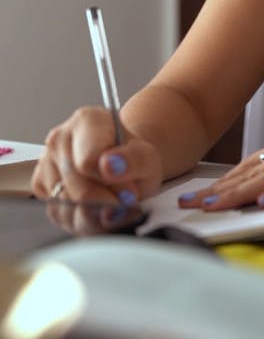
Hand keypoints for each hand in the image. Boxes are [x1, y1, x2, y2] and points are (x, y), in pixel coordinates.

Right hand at [31, 107, 162, 204]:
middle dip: (105, 202)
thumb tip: (110, 166)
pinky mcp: (39, 184)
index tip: (129, 188)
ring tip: (110, 200)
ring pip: (66, 206)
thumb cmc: (133, 160)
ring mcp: (46, 160)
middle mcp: (60, 137)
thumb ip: (134, 161)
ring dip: (94, 213)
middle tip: (122, 197)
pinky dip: (79, 218)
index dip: (112, 184)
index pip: (88, 162)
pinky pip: (58, 214)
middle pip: (77, 189)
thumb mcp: (148, 159)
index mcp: (88, 120)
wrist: (123, 166)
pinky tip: (95, 206)